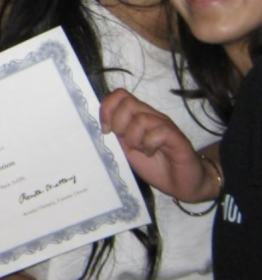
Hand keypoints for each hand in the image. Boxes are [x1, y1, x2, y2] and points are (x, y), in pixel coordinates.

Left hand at [101, 88, 215, 201]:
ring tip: (141, 150)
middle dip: (119, 124)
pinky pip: (159, 131)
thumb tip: (99, 124)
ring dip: (134, 138)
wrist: (180, 184)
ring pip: (141, 118)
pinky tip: (151, 153)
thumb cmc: (154, 166)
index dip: (107, 109)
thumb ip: (117, 135)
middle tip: (126, 142)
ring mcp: (165, 125)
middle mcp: (151, 117)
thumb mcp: (127, 149)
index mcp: (137, 117)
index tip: (105, 131)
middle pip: (127, 102)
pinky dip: (150, 144)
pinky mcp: (178, 138)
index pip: (119, 95)